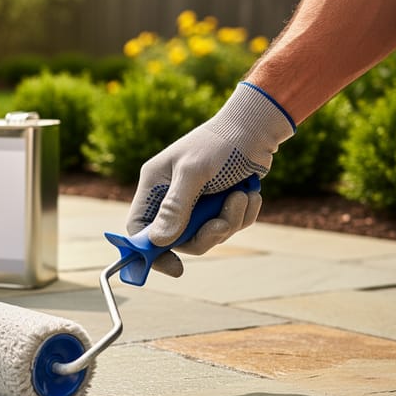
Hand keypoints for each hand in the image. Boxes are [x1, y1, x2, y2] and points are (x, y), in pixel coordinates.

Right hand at [126, 82, 295, 276]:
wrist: (256, 128)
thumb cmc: (220, 143)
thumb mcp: (194, 172)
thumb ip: (176, 206)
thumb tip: (159, 241)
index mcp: (155, 186)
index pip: (138, 228)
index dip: (149, 251)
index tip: (173, 267)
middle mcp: (171, 198)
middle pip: (177, 239)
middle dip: (206, 234)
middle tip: (223, 222)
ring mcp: (196, 204)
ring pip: (206, 236)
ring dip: (229, 221)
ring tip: (240, 196)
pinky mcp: (219, 206)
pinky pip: (228, 227)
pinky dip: (242, 215)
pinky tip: (248, 193)